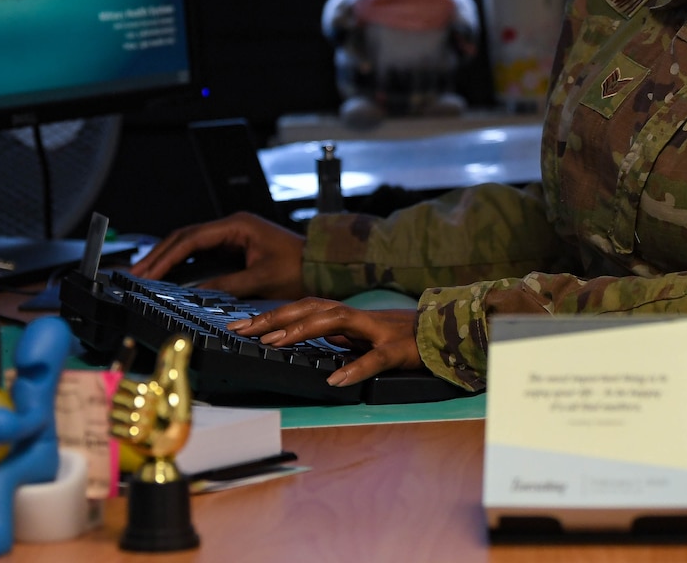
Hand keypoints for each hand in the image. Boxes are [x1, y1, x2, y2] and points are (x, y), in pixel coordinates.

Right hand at [132, 212, 306, 299]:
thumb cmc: (300, 268)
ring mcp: (233, 235)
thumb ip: (228, 285)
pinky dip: (183, 262)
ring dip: (169, 258)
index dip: (167, 256)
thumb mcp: (262, 280)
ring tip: (146, 274)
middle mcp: (233, 226)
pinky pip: (202, 251)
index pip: (192, 238)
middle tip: (137, 273)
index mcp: (238, 226)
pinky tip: (169, 274)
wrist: (322, 266)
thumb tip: (196, 293)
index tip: (148, 271)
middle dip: (160, 255)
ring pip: (191, 243)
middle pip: (186, 237)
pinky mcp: (235, 246)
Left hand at [228, 300, 421, 387]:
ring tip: (276, 342)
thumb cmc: (403, 336)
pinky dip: (355, 367)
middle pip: (310, 308)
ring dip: (303, 329)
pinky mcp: (396, 349)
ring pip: (335, 321)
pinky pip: (374, 358)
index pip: (303, 308)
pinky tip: (336, 380)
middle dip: (275, 317)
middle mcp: (358, 316)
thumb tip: (311, 338)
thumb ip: (339, 336)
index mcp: (348, 315)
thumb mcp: (364, 336)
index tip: (240, 325)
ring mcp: (376, 329)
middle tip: (244, 329)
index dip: (272, 315)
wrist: (446, 331)